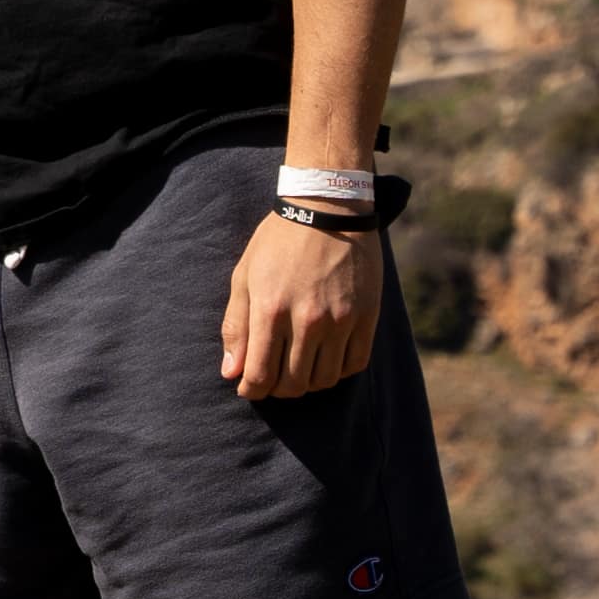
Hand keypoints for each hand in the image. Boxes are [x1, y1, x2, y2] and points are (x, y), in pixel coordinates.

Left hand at [218, 207, 384, 402]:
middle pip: (293, 384)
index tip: (248, 388)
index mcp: (270, 309)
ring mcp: (340, 320)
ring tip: (298, 370)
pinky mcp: (366, 316)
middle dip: (278, 390)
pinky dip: (338, 372)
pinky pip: (354, 364)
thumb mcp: (244, 275)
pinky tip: (326, 360)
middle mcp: (307, 320)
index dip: (251, 390)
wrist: (327, 208)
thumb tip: (231, 373)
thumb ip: (236, 326)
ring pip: (324, 380)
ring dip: (308, 383)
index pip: (259, 375)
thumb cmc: (278, 241)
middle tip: (273, 381)